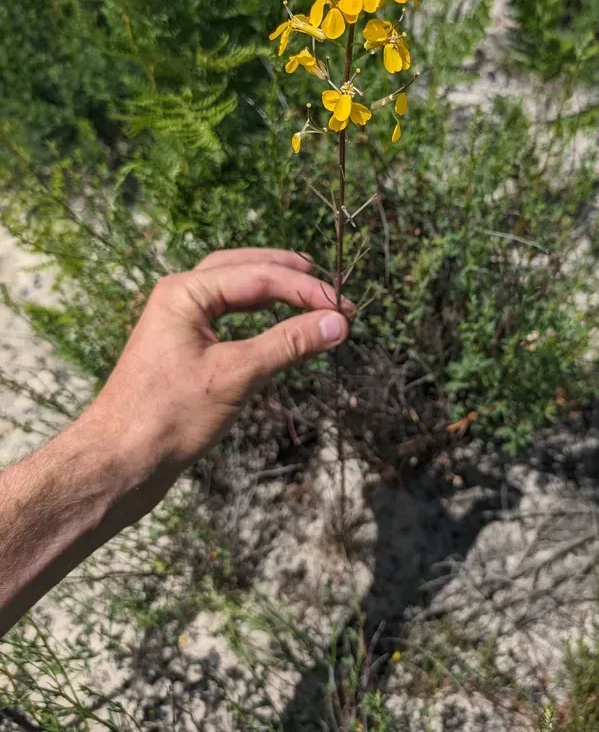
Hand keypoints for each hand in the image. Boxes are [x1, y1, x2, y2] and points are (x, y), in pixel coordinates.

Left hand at [89, 247, 351, 476]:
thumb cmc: (169, 416)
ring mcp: (179, 322)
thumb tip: (337, 323)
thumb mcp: (236, 375)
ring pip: (235, 291)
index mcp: (185, 292)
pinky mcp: (183, 348)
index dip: (306, 290)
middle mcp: (180, 298)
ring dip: (274, 291)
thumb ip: (288, 344)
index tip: (345, 307)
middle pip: (244, 269)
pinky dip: (259, 317)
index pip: (259, 276)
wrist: (120, 462)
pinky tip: (277, 325)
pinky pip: (228, 317)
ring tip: (309, 295)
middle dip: (289, 275)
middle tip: (330, 286)